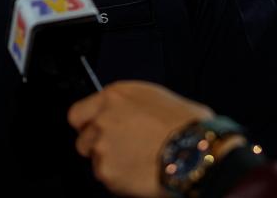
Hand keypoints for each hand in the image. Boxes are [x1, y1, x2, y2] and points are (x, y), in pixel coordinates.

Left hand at [68, 81, 214, 197]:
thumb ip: (130, 105)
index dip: (88, 125)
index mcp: (114, 96)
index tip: (96, 132)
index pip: (78, 113)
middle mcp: (102, 118)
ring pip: (95, 160)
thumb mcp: (157, 98)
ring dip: (111, 163)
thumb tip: (127, 112)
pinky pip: (107, 179)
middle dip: (98, 147)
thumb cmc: (188, 126)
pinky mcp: (108, 171)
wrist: (198, 153)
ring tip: (137, 163)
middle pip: (84, 139)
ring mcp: (102, 145)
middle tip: (122, 152)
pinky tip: (140, 174)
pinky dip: (120, 180)